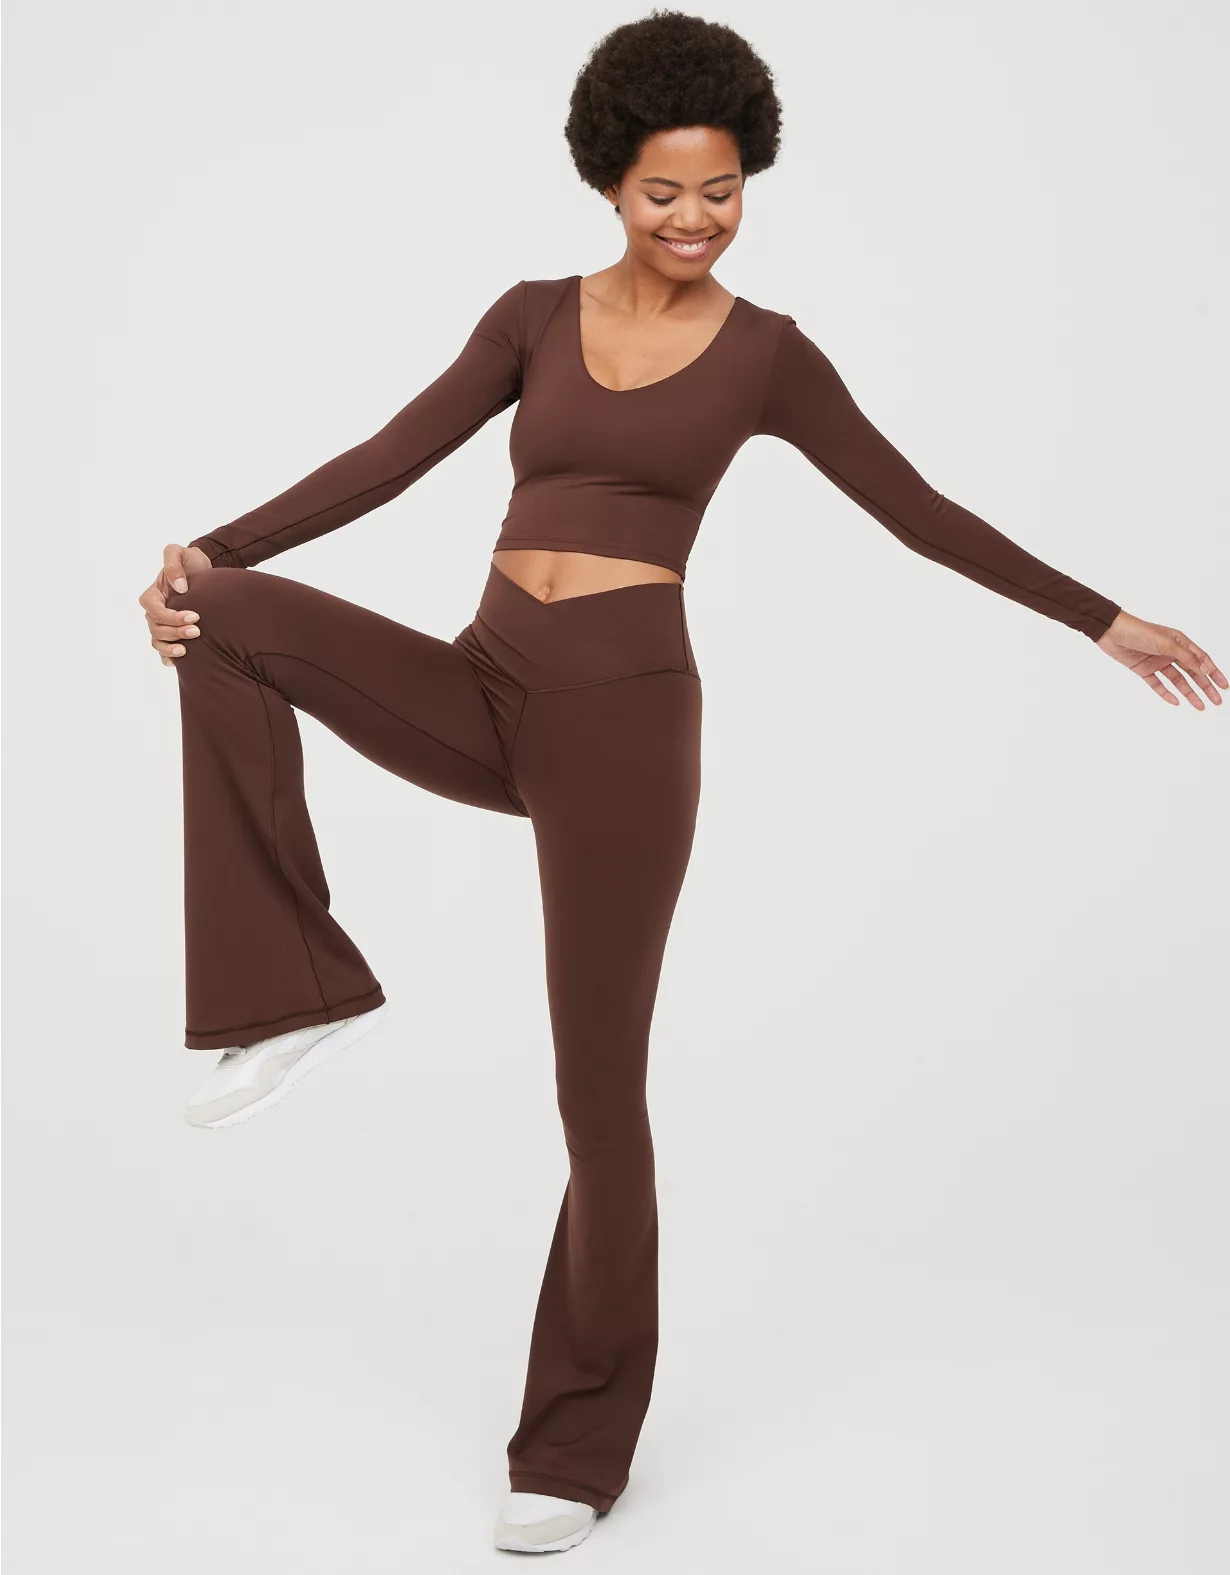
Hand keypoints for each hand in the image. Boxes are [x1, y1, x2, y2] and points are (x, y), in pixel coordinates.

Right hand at [138, 543, 214, 666]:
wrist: (204, 571)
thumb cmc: (189, 560)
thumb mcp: (179, 552)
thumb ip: (173, 565)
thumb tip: (179, 588)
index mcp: (152, 595)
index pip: (156, 611)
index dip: (172, 617)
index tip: (194, 616)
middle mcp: (154, 612)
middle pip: (157, 628)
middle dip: (175, 633)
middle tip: (197, 631)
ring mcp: (162, 624)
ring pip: (158, 642)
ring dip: (171, 648)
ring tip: (186, 650)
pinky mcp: (172, 632)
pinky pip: (164, 650)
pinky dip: (168, 658)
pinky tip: (180, 662)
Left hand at [1096, 610, 1225, 708]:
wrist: (1111, 632)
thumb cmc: (1139, 631)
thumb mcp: (1166, 643)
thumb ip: (1185, 657)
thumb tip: (1204, 668)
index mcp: (1180, 642)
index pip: (1202, 660)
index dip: (1214, 673)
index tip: (1224, 686)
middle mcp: (1171, 652)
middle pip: (1193, 672)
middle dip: (1206, 687)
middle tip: (1216, 700)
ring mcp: (1158, 662)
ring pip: (1178, 680)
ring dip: (1189, 693)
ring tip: (1200, 706)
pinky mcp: (1144, 669)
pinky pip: (1158, 684)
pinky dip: (1166, 693)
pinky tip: (1176, 702)